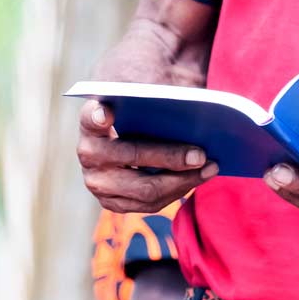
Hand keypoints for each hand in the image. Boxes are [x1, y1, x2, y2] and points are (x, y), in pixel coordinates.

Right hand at [78, 99, 217, 212]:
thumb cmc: (138, 109)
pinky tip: (199, 177)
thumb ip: (153, 97)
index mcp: (90, 120)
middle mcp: (88, 153)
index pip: (91, 117)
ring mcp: (98, 183)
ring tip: (210, 167)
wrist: (125, 133)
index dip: (98, 116)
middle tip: (200, 154)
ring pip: (145, 189)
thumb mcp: (142, 95)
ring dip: (182, 180)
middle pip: (131, 157)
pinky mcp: (113, 203)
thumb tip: (185, 104)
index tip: (106, 113)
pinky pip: (150, 203)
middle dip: (169, 158)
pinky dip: (178, 190)